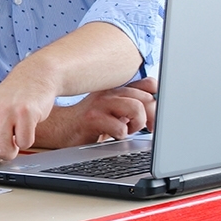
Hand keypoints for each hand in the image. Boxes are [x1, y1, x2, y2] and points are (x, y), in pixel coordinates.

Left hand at [0, 62, 61, 168]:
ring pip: (3, 152)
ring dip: (12, 149)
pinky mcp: (24, 113)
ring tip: (12, 134)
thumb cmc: (5, 103)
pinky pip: (24, 143)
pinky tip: (24, 126)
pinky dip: (27, 140)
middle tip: (1, 141)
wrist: (30, 80)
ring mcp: (4, 112)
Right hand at [35, 77, 157, 149]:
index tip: (156, 117)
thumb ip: (133, 105)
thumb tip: (159, 111)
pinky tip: (115, 136)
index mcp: (118, 89)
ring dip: (137, 123)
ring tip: (128, 130)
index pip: (149, 84)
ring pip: (136, 108)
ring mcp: (100, 104)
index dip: (158, 100)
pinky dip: (122, 134)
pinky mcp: (92, 118)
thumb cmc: (92, 122)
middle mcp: (110, 93)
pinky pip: (119, 126)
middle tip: (147, 129)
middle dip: (152, 118)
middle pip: (146, 98)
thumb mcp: (115, 109)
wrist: (61, 128)